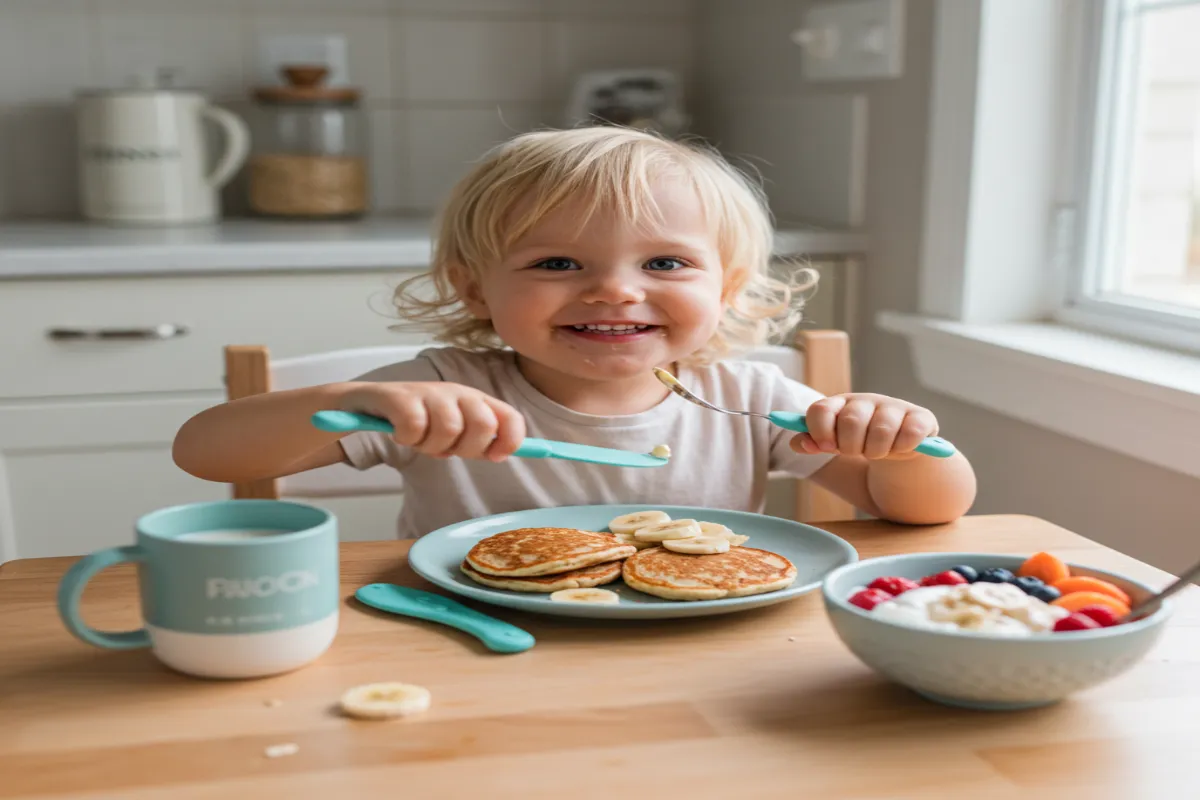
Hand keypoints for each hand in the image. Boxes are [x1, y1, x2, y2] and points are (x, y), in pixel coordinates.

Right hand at [338, 382, 525, 461]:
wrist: (364, 406)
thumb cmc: (414, 421)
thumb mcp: (452, 434)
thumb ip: (479, 442)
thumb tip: (502, 452)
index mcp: (474, 400)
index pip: (509, 416)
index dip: (510, 440)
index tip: (494, 457)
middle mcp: (456, 392)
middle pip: (483, 424)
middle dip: (465, 448)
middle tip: (444, 450)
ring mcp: (428, 391)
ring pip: (449, 428)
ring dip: (431, 446)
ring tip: (419, 441)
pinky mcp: (399, 395)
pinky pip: (415, 425)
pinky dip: (408, 438)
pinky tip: (399, 433)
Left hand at [790, 393, 938, 460]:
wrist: (899, 449)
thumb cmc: (861, 443)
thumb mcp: (834, 443)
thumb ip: (812, 442)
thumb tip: (797, 443)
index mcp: (840, 404)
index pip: (821, 410)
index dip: (819, 432)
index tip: (826, 447)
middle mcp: (866, 400)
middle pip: (851, 421)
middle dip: (851, 446)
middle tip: (858, 452)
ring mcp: (894, 406)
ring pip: (881, 431)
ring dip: (877, 451)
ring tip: (878, 452)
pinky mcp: (921, 418)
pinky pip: (909, 435)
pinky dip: (903, 448)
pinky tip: (901, 448)